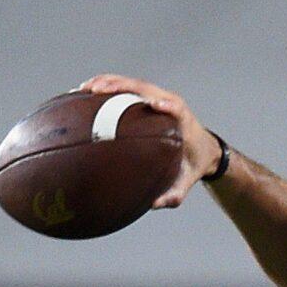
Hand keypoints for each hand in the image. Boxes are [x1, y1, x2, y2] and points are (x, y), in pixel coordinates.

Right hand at [77, 75, 222, 208]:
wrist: (203, 150)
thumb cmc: (192, 167)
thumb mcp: (185, 184)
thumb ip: (173, 194)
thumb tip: (153, 204)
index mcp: (182, 121)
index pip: (174, 107)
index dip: (163, 104)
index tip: (151, 105)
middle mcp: (169, 104)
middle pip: (144, 88)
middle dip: (120, 86)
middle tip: (96, 91)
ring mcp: (157, 98)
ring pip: (132, 85)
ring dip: (108, 82)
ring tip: (83, 89)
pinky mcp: (147, 100)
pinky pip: (126, 90)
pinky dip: (107, 88)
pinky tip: (85, 94)